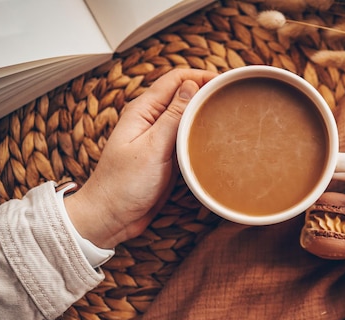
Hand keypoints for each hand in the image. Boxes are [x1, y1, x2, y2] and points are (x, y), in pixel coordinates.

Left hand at [65, 68, 217, 248]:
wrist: (111, 218)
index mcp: (143, 110)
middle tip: (233, 100)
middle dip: (207, 94)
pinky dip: (201, 136)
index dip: (201, 76)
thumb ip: (172, 117)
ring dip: (206, 116)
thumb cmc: (123, 185)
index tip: (225, 82)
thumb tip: (191, 86)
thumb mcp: (152, 147)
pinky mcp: (167, 157)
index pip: (175, 79)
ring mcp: (160, 139)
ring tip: (230, 118)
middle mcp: (151, 121)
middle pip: (184, 96)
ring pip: (188, 118)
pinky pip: (187, 140)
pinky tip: (217, 142)